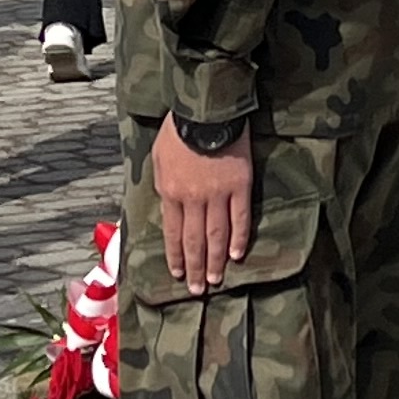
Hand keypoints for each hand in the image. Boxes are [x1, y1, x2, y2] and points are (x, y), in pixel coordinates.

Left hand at [154, 119, 254, 291]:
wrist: (205, 109)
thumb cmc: (178, 128)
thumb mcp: (158, 156)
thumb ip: (163, 184)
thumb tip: (167, 208)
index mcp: (170, 191)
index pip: (173, 233)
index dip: (175, 256)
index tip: (177, 274)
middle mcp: (193, 198)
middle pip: (194, 240)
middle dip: (194, 267)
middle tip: (196, 289)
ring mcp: (218, 194)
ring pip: (216, 235)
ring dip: (214, 260)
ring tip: (214, 280)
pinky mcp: (240, 185)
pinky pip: (240, 218)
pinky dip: (238, 238)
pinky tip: (236, 255)